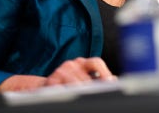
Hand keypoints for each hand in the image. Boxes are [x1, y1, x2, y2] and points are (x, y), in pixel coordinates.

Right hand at [0, 57, 115, 91]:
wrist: (44, 87)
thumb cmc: (68, 83)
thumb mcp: (83, 78)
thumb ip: (98, 79)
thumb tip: (114, 81)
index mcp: (82, 63)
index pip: (96, 62)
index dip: (104, 72)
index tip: (111, 82)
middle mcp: (71, 64)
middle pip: (86, 76)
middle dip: (93, 87)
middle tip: (99, 94)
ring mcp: (60, 72)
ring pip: (75, 83)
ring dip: (80, 91)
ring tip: (84, 96)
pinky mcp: (51, 82)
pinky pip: (61, 89)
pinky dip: (67, 93)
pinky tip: (69, 94)